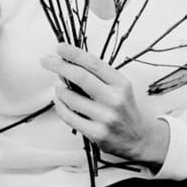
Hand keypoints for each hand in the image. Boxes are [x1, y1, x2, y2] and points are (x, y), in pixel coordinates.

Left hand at [41, 44, 169, 167]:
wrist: (139, 138)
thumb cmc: (125, 109)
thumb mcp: (119, 87)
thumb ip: (97, 77)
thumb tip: (68, 65)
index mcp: (120, 83)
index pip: (93, 63)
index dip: (74, 53)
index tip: (60, 47)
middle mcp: (114, 99)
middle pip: (80, 77)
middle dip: (59, 65)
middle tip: (46, 60)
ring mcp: (105, 117)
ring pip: (71, 98)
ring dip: (59, 89)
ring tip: (58, 86)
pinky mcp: (97, 134)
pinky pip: (70, 117)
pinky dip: (60, 106)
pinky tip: (59, 101)